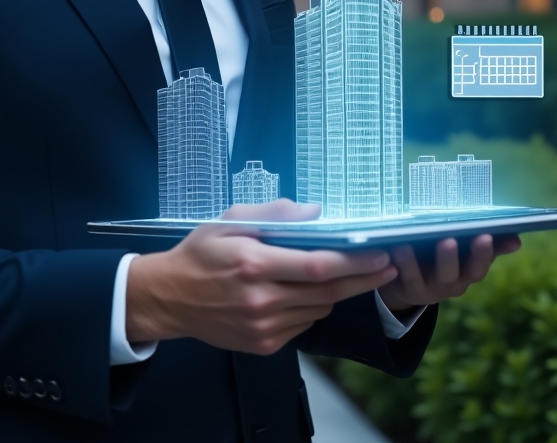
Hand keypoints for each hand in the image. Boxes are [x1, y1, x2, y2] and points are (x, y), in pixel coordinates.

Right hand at [126, 199, 398, 354]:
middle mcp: (262, 300)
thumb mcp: (229, 220)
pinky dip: (312, 307)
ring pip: (319, 309)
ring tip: (343, 275)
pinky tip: (304, 292)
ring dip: (335, 292)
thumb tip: (315, 212)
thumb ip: (274, 213)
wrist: (170, 297)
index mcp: (254, 264)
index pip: (318, 266)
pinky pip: (304, 325)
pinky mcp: (264, 344)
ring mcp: (264, 327)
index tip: (379, 254)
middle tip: (385, 267)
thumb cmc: (200, 253)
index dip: (355, 262)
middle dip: (362, 279)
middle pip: (327, 292)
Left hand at [378, 233, 521, 312]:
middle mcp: (452, 284)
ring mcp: (429, 289)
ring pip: (422, 276)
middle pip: (453, 273)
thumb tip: (516, 238)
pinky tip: (392, 248)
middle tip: (448, 239)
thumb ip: (489, 245)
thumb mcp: (466, 252)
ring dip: (415, 261)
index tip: (486, 235)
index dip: (484, 253)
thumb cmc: (442, 258)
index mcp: (468, 272)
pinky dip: (398, 263)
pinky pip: (403, 277)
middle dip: (451, 257)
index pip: (479, 265)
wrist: (412, 283)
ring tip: (407, 243)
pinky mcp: (409, 289)